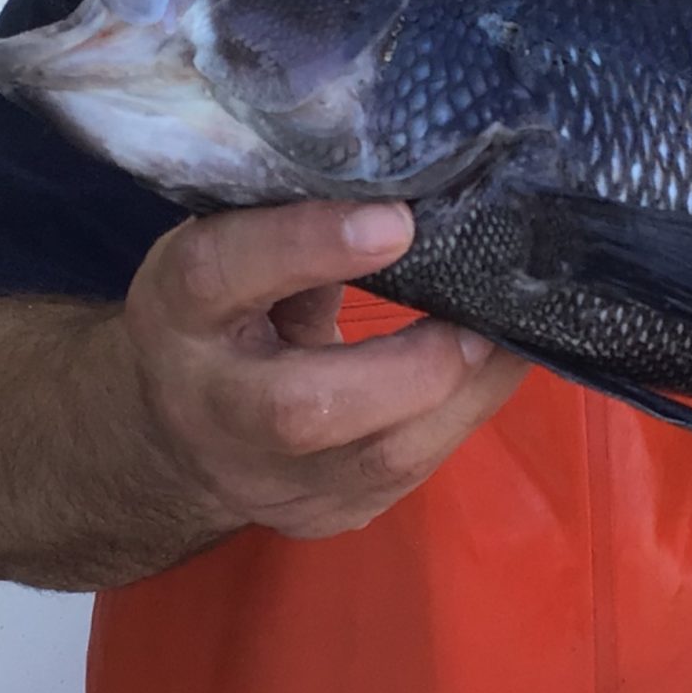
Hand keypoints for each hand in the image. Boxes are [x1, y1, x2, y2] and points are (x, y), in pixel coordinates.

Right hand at [121, 201, 525, 539]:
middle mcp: (210, 406)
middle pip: (302, 410)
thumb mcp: (237, 249)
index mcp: (177, 312)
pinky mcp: (318, 517)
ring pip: (377, 459)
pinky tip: (493, 373)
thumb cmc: (227, 311)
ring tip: (514, 339)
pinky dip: (462, 419)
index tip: (397, 221)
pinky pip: (406, 478)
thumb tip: (415, 176)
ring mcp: (262, 480)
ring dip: (463, 395)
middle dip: (413, 366)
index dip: (307, 244)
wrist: (177, 436)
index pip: (222, 273)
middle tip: (484, 319)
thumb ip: (302, 223)